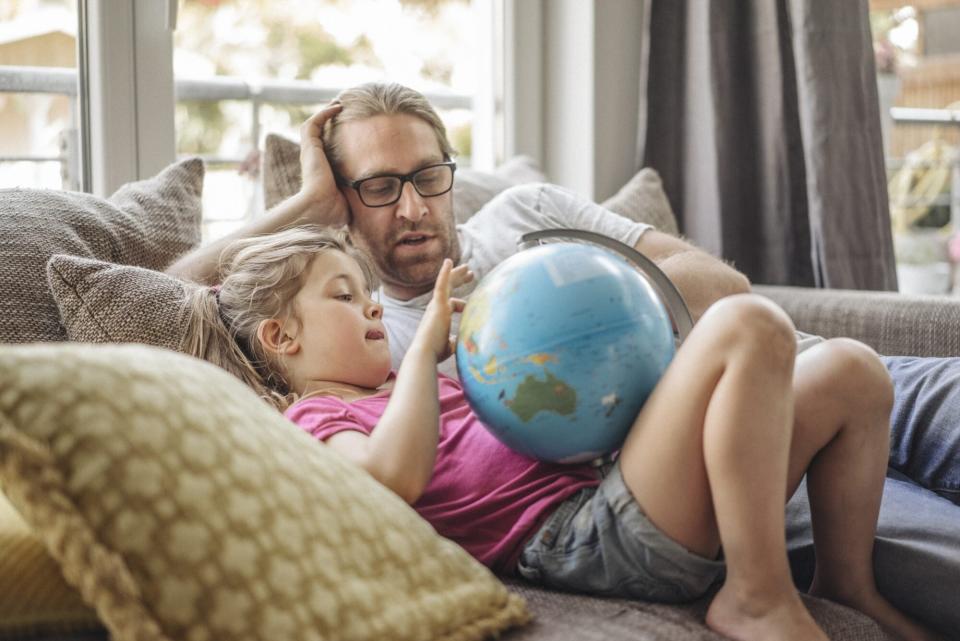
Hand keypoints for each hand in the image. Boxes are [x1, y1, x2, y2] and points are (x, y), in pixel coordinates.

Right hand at [297, 103, 349, 225]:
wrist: (319, 208)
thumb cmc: (334, 211)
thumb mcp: (350, 202)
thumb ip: (359, 200)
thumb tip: (375, 205)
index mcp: (321, 170)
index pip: (328, 149)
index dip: (339, 138)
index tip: (354, 131)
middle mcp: (313, 159)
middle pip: (320, 133)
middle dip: (332, 121)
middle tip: (348, 111)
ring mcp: (310, 152)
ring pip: (315, 124)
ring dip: (327, 112)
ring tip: (341, 103)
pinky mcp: (310, 146)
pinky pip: (314, 122)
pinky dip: (325, 112)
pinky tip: (338, 106)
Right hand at [413, 260, 472, 362]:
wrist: (425, 353)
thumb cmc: (435, 353)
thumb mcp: (449, 345)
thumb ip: (455, 341)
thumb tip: (465, 343)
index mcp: (439, 317)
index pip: (452, 303)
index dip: (463, 303)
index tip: (474, 302)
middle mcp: (436, 308)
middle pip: (449, 289)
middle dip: (459, 280)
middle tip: (470, 273)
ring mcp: (436, 305)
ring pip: (447, 284)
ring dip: (457, 274)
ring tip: (468, 268)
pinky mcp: (438, 304)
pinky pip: (441, 284)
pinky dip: (445, 273)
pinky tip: (449, 261)